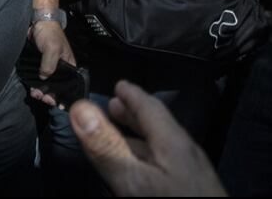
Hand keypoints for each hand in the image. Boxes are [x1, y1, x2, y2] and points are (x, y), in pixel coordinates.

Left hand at [29, 20, 76, 107]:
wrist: (37, 22)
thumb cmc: (49, 34)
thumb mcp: (52, 49)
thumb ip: (49, 65)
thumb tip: (43, 79)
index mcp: (68, 65)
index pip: (69, 84)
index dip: (65, 95)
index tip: (58, 104)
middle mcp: (60, 69)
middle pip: (57, 87)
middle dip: (51, 95)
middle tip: (43, 98)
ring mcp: (48, 68)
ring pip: (47, 85)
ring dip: (42, 92)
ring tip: (35, 94)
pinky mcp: (38, 66)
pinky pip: (38, 80)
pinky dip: (35, 86)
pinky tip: (32, 90)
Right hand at [69, 80, 226, 196]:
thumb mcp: (133, 180)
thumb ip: (107, 146)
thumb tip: (79, 106)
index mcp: (174, 142)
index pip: (151, 108)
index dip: (132, 95)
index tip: (118, 84)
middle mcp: (186, 153)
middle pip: (158, 126)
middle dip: (135, 114)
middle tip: (113, 105)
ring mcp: (192, 175)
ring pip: (162, 147)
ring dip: (140, 138)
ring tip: (121, 135)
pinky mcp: (193, 191)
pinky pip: (166, 164)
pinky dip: (148, 157)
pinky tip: (141, 172)